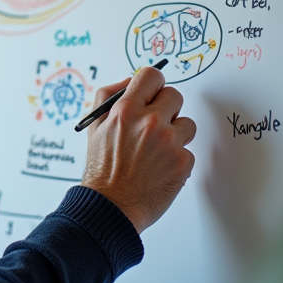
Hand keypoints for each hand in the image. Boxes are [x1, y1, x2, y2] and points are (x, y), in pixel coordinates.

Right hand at [79, 67, 196, 233]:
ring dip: (176, 134)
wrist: (110, 207)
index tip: (153, 92)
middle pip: (175, 95)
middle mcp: (149, 123)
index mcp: (126, 111)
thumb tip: (128, 81)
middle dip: (167, 108)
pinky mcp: (183, 162)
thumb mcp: (94, 127)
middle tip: (155, 125)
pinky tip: (160, 169)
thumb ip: (109, 98)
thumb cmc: (102, 170)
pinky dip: (177, 159)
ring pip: (187, 124)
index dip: (153, 83)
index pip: (151, 76)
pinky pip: (188, 150)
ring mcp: (169, 142)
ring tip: (157, 152)